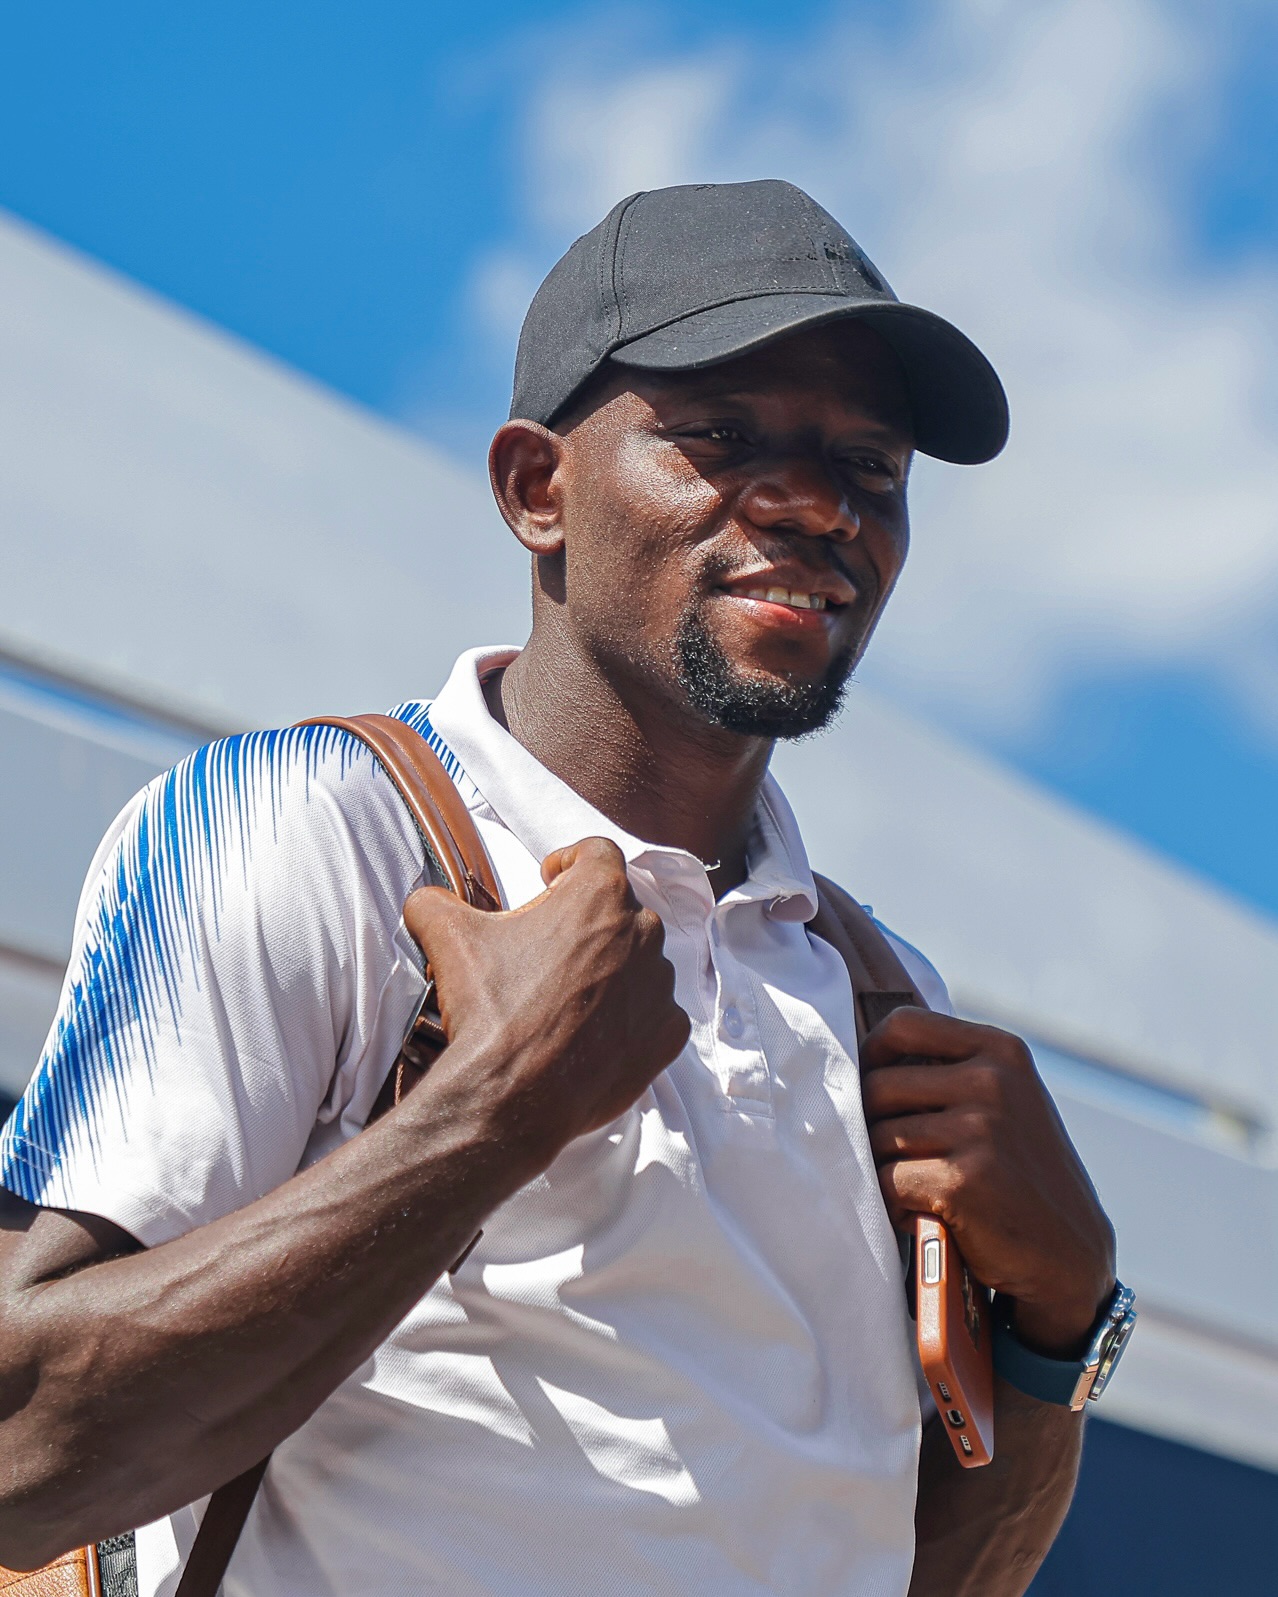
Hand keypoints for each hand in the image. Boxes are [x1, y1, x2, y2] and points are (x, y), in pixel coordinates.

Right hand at [402, 837, 690, 1174]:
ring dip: (612, 969)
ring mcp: (661, 985)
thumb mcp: (448, 937)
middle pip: (620, 909)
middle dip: (587, 921)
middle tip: (549, 947)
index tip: (550, 881)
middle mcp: (643, 931)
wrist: (513, 1094)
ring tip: (568, 995)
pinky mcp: (668, 1033)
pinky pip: (655, 1013)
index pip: (597, 853)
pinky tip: (592, 1031)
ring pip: (641, 961)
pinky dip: (630, 1018)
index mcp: (600, 892)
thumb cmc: (491, 1007)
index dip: (570, 862)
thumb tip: (427, 901)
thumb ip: (435, 901)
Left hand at [860, 1009, 1115, 1356]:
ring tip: (919, 1190)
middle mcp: (992, 1082)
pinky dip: (892, 1205)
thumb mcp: (1005, 1100)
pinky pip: (886, 1181)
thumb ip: (951, 1070)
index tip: (873, 1086)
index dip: (872, 1055)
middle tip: (897, 1159)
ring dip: (884, 1169)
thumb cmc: (1019, 1173)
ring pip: (878, 1136)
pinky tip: (922, 1217)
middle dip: (873, 1125)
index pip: (903, 1024)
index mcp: (1001, 1052)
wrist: (1068, 1254)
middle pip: (879, 1086)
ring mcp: (979, 1130)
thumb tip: (862, 1054)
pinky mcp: (960, 1181)